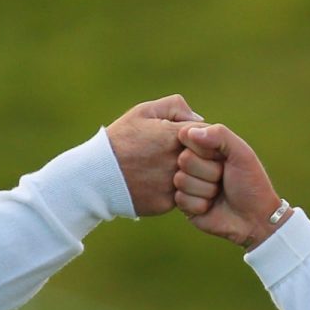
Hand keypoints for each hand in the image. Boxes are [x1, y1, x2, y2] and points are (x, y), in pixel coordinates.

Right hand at [107, 94, 203, 216]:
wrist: (96, 176)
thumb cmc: (120, 140)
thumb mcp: (143, 112)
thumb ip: (175, 107)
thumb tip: (199, 120)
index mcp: (175, 136)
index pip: (210, 135)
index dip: (207, 138)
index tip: (200, 141)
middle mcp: (177, 161)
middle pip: (213, 162)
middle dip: (209, 161)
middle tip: (201, 160)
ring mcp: (172, 184)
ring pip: (203, 184)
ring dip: (200, 180)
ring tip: (188, 175)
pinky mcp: (166, 203)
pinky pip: (186, 199)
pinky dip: (182, 194)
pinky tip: (169, 187)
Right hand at [173, 123, 282, 249]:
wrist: (253, 219)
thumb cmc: (251, 183)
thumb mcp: (242, 153)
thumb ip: (220, 135)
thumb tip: (191, 132)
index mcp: (206, 146)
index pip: (187, 136)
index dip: (205, 149)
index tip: (222, 158)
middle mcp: (194, 163)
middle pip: (184, 159)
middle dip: (209, 172)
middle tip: (223, 178)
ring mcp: (188, 183)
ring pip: (180, 180)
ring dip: (206, 190)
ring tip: (218, 193)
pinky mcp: (184, 203)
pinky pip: (180, 199)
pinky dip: (200, 204)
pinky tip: (210, 206)